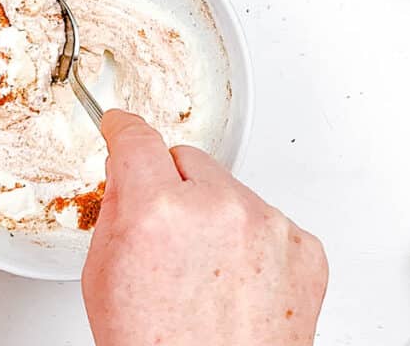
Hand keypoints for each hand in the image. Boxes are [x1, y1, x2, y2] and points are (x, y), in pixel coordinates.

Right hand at [83, 110, 327, 345]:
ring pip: (230, 189)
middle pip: (187, 158)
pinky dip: (252, 242)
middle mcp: (221, 209)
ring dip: (215, 215)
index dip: (124, 130)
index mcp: (160, 211)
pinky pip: (268, 220)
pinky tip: (236, 283)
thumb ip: (117, 212)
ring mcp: (270, 227)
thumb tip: (129, 176)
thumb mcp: (104, 277)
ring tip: (206, 274)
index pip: (138, 139)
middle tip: (166, 236)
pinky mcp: (305, 247)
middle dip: (172, 186)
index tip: (122, 126)